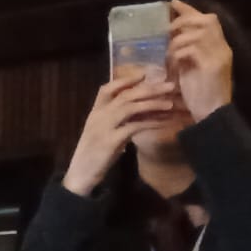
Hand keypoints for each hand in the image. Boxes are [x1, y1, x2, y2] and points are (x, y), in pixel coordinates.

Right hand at [63, 73, 179, 194]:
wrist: (80, 175)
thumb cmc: (93, 156)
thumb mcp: (103, 134)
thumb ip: (117, 122)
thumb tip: (140, 113)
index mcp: (94, 114)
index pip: (107, 90)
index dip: (125, 81)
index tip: (144, 74)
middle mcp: (98, 117)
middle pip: (125, 96)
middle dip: (148, 89)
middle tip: (169, 86)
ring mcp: (104, 128)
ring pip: (130, 108)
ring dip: (152, 104)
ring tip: (170, 103)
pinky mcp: (111, 141)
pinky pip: (135, 127)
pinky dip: (151, 123)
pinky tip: (164, 123)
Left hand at [168, 0, 231, 122]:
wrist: (210, 115)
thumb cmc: (197, 94)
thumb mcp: (188, 68)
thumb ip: (183, 53)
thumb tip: (165, 40)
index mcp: (218, 47)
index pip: (207, 20)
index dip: (189, 10)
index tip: (172, 4)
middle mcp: (222, 48)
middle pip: (208, 20)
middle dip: (185, 20)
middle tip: (167, 29)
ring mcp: (219, 56)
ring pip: (199, 32)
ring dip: (178, 39)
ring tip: (167, 51)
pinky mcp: (213, 66)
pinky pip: (192, 49)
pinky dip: (178, 53)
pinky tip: (171, 64)